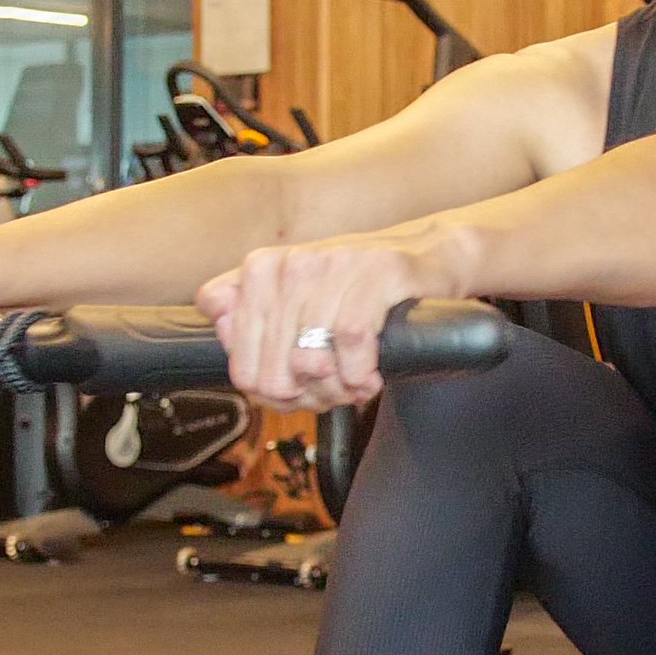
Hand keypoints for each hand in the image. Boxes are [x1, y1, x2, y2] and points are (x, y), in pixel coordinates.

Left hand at [201, 234, 462, 407]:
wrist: (427, 257)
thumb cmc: (355, 291)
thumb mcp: (293, 305)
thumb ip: (249, 325)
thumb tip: (228, 340)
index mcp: (259, 270)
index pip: (238, 361)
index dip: (266, 390)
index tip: (292, 391)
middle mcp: (290, 263)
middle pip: (273, 371)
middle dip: (304, 397)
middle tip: (329, 395)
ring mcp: (332, 265)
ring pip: (311, 359)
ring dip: (337, 390)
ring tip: (352, 386)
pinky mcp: (377, 272)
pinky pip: (351, 342)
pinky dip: (359, 373)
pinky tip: (368, 378)